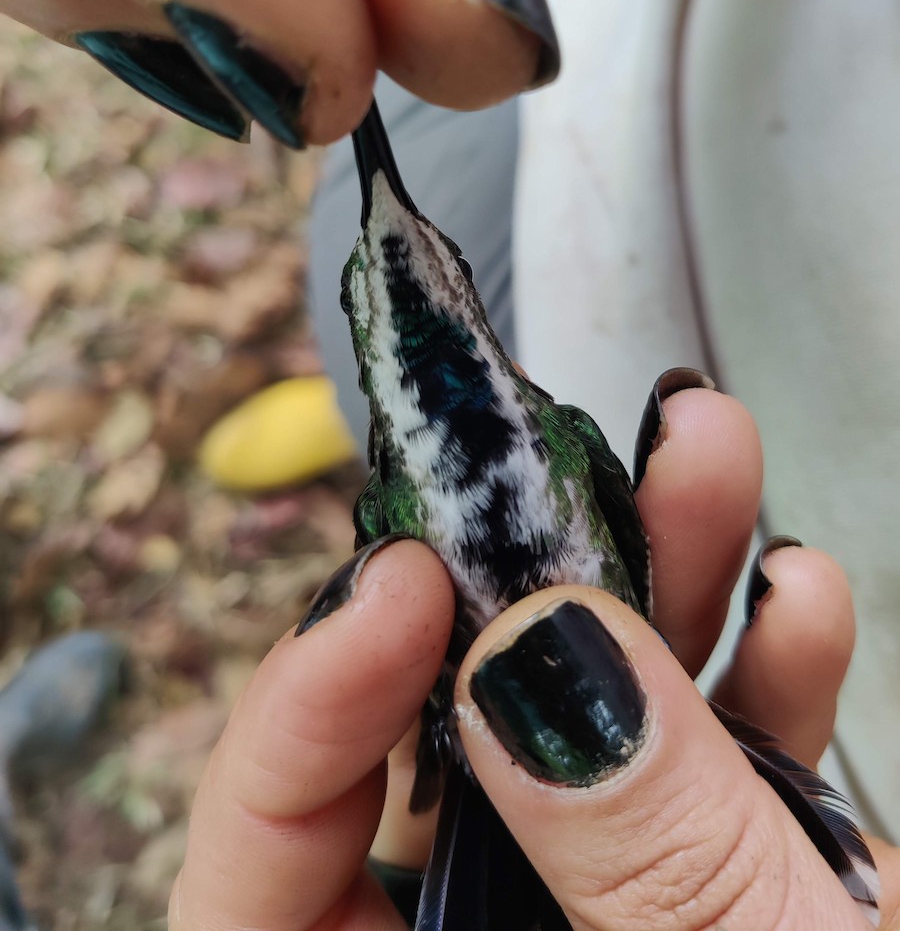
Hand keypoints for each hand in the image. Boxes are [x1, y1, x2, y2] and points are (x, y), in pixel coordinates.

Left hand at [170, 386, 899, 928]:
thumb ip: (653, 873)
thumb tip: (531, 658)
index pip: (257, 870)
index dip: (304, 708)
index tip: (406, 578)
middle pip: (435, 758)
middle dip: (508, 589)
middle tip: (562, 470)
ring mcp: (602, 929)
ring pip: (578, 733)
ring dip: (650, 585)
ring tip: (706, 464)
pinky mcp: (706, 898)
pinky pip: (697, 773)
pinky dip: (749, 680)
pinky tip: (799, 601)